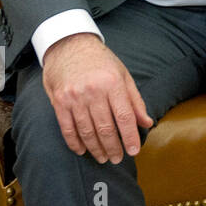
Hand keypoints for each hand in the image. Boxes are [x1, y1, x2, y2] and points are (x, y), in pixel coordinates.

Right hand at [41, 33, 152, 163]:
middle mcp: (93, 91)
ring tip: (103, 158)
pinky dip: (75, 142)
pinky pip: (67, 128)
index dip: (130, 137)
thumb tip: (146, 123)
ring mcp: (74, 98)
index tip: (135, 151)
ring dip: (96, 148)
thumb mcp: (123, 75)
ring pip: (87, 131)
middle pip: (105, 128)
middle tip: (118, 159)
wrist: (69, 46)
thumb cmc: (101, 61)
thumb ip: (135, 100)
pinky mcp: (59, 102)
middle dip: (113, 147)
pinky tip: (82, 150)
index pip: (124, 117)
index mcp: (113, 83)